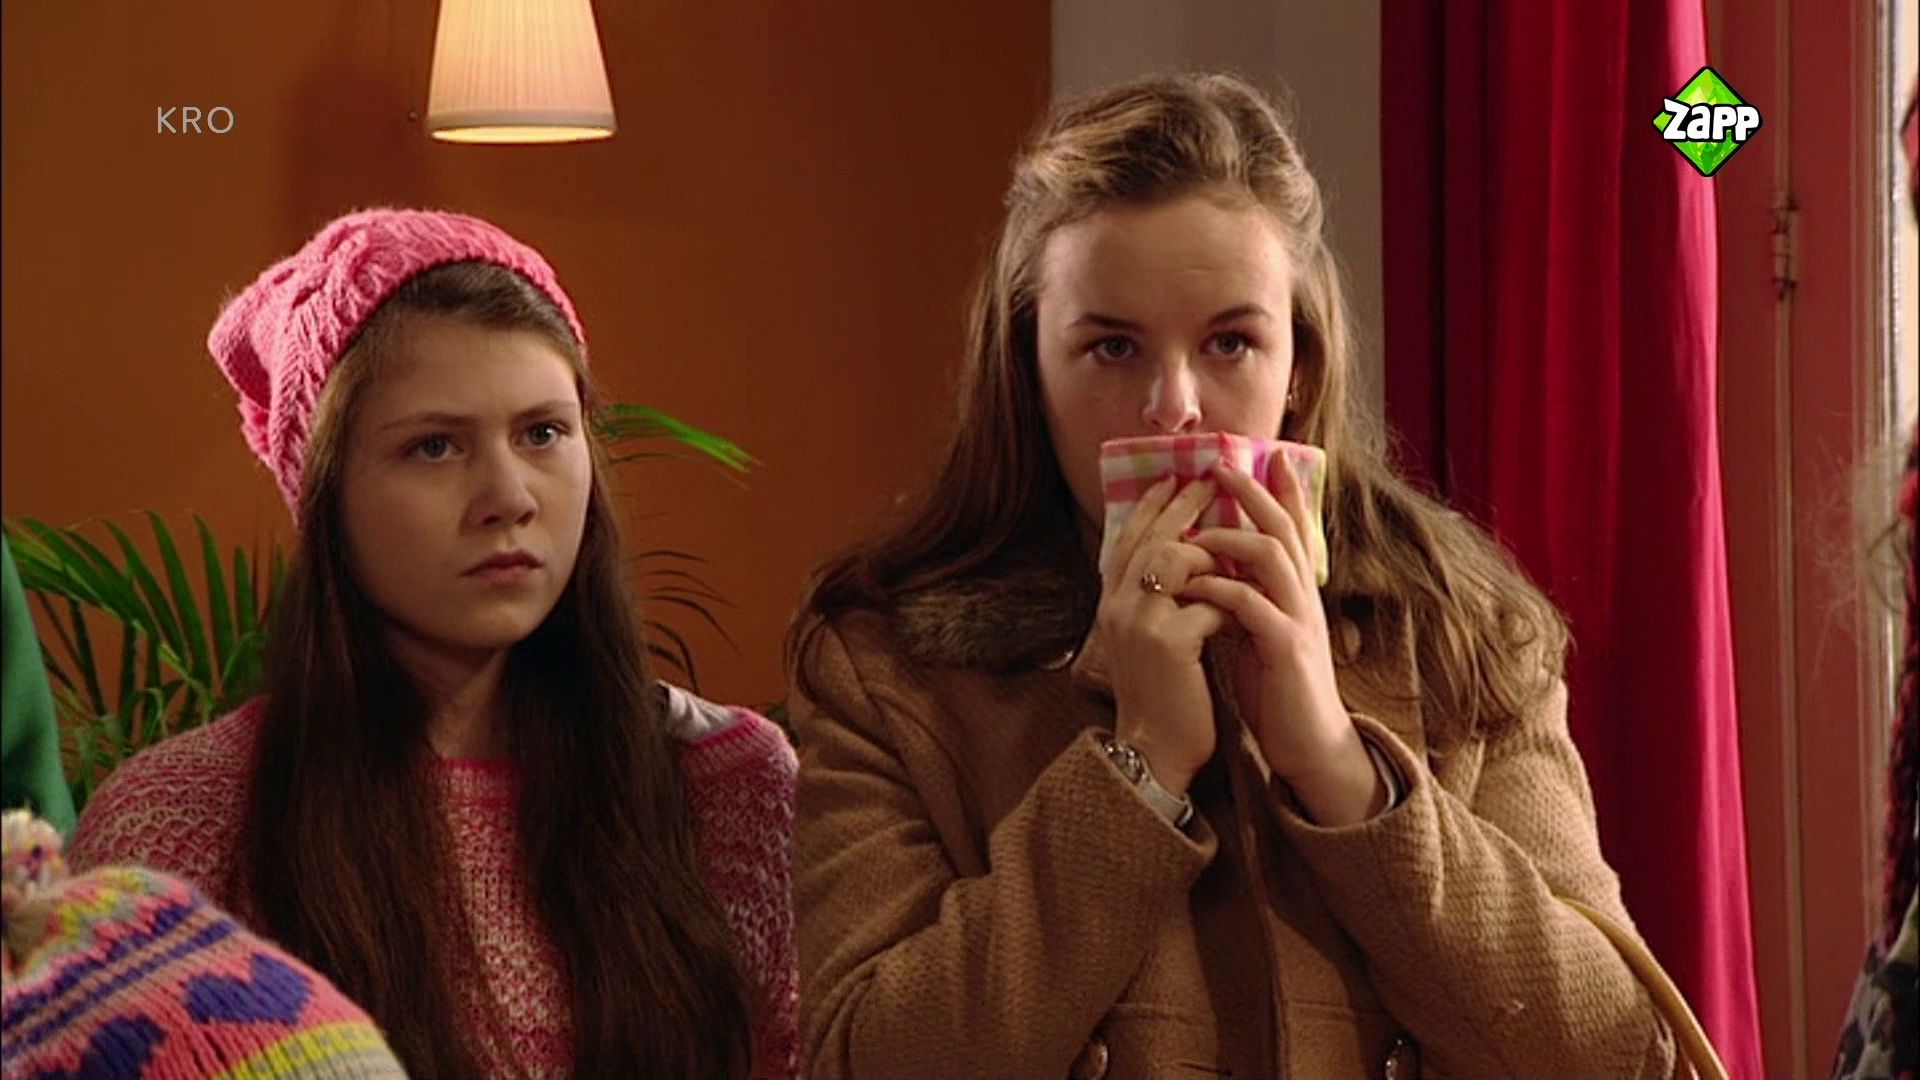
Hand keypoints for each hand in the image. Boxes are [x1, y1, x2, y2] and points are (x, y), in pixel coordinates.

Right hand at [1096, 474, 1230, 796]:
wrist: (1155, 750)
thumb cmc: (1161, 696)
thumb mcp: (1145, 639)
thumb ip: (1154, 600)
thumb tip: (1182, 555)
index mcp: (1110, 603)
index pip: (1127, 538)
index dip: (1150, 506)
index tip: (1173, 477)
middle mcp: (1117, 606)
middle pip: (1152, 536)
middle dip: (1185, 504)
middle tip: (1212, 479)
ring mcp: (1140, 621)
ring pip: (1179, 558)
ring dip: (1212, 554)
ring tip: (1234, 555)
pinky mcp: (1169, 642)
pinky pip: (1209, 600)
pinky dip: (1230, 603)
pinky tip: (1241, 615)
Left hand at [1178, 457, 1384, 824]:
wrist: (1309, 745)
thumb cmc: (1277, 688)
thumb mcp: (1258, 632)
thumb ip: (1245, 598)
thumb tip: (1214, 568)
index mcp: (1296, 592)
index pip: (1292, 528)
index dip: (1280, 490)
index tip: (1263, 454)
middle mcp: (1303, 597)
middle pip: (1284, 528)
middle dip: (1253, 493)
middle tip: (1221, 463)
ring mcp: (1298, 621)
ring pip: (1273, 558)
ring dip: (1232, 537)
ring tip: (1196, 530)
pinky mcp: (1287, 650)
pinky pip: (1253, 606)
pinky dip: (1221, 590)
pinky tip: (1194, 586)